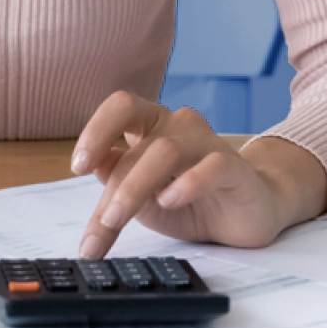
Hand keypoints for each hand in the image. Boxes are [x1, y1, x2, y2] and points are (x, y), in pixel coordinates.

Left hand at [71, 90, 326, 259]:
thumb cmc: (190, 203)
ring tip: (119, 219)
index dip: (96, 130)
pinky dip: (187, 184)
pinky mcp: (234, 167)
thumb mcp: (144, 202)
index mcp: (149, 125)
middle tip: (101, 215)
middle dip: (114, 181)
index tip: (77, 166)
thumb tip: (96, 168)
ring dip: (136, 187)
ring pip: (165, 150)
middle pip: (137, 136)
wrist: (249, 216)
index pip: (119, 108)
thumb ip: (118, 185)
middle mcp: (175, 125)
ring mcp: (206, 142)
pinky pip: (210, 166)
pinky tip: (170, 201)